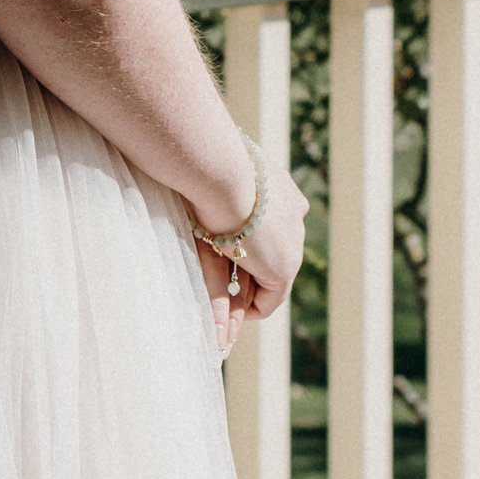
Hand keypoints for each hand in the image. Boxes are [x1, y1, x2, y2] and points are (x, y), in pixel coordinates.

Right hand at [196, 162, 306, 353]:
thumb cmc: (205, 163)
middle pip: (270, 250)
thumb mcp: (212, 169)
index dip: (248, 238)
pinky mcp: (285, 267)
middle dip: (253, 269)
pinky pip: (272, 298)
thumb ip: (211, 179)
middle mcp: (293, 213)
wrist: (221, 171)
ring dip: (250, 292)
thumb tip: (186, 165)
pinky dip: (253, 309)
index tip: (228, 249)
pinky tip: (232, 316)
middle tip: (231, 285)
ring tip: (229, 308)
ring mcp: (293, 241)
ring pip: (271, 274)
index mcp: (279, 185)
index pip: (267, 220)